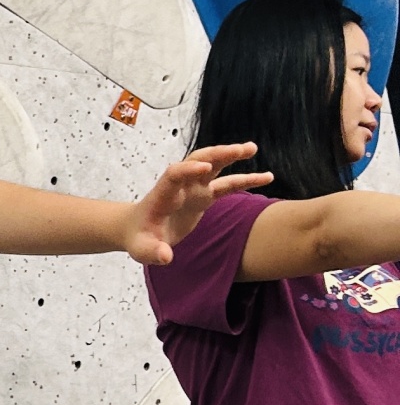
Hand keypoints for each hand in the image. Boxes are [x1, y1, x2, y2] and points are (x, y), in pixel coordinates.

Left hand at [123, 143, 271, 264]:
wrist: (138, 228)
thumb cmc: (139, 238)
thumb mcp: (142, 249)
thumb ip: (153, 252)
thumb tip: (165, 257)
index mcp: (163, 194)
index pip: (174, 175)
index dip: (188, 170)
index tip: (204, 167)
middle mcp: (180, 186)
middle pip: (198, 161)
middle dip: (217, 154)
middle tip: (240, 149)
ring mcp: (193, 188)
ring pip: (214, 166)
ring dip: (231, 156)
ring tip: (252, 148)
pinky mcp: (204, 196)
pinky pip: (227, 185)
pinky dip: (245, 180)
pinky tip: (267, 177)